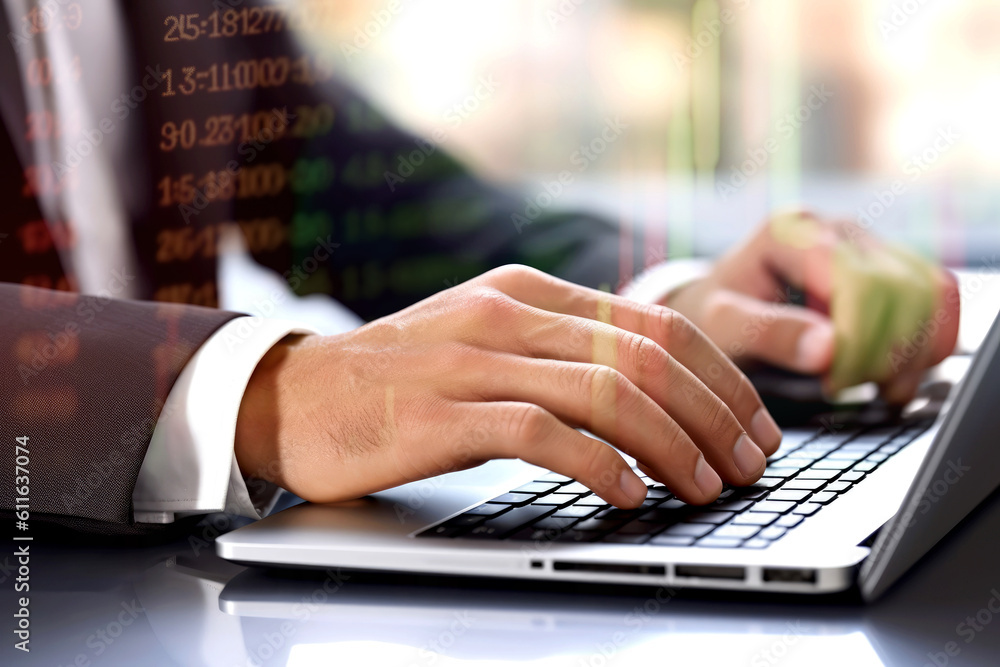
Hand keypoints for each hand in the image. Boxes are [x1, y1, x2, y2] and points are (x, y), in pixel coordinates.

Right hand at [235, 265, 783, 508]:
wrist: (294, 395)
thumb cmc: (400, 379)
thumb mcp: (486, 342)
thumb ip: (558, 351)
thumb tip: (651, 390)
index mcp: (527, 292)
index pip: (653, 322)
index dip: (719, 375)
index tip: (753, 423)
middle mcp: (507, 314)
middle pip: (645, 355)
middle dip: (714, 414)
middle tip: (750, 463)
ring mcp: (473, 361)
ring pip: (606, 392)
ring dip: (673, 444)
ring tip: (707, 485)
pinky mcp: (441, 414)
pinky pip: (542, 434)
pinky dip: (599, 466)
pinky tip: (630, 494)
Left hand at [665, 211, 960, 402]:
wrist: (717, 308)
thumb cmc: (714, 317)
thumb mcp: (723, 328)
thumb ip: (768, 334)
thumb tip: (828, 350)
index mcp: (791, 232)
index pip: (858, 284)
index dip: (859, 342)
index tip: (834, 383)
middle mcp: (835, 229)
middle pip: (900, 289)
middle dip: (885, 351)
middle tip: (848, 388)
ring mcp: (867, 244)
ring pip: (929, 293)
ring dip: (913, 351)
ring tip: (873, 387)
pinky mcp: (889, 268)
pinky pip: (938, 300)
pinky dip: (928, 342)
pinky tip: (894, 374)